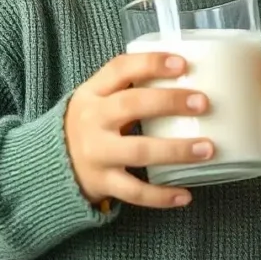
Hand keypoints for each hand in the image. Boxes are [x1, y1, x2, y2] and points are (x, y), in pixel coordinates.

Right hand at [65, 53, 213, 209]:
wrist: (52, 162)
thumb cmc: (92, 123)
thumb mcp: (98, 98)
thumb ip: (130, 87)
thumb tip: (188, 77)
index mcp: (93, 92)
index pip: (120, 69)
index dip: (150, 64)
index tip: (182, 63)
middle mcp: (92, 120)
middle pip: (131, 105)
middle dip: (169, 102)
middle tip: (202, 102)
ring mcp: (97, 153)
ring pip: (138, 151)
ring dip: (176, 150)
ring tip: (207, 148)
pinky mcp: (102, 182)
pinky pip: (135, 191)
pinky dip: (161, 196)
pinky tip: (186, 195)